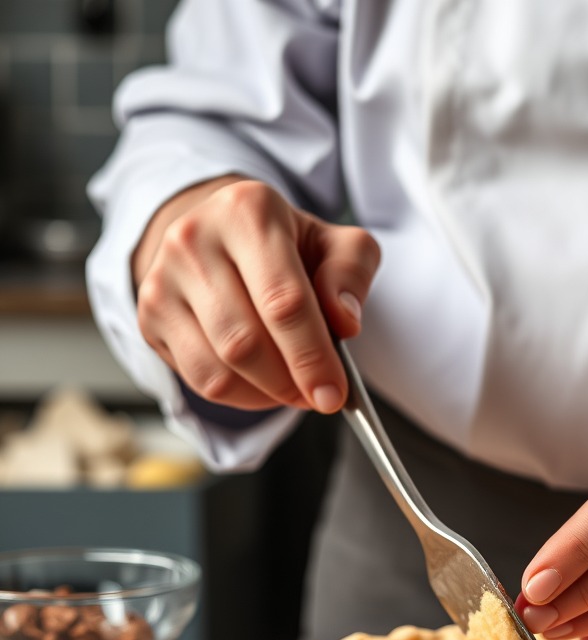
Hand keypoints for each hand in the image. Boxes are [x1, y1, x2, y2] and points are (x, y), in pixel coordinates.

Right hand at [133, 177, 380, 412]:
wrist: (223, 236)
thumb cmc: (288, 246)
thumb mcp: (336, 245)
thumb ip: (352, 274)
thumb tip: (345, 321)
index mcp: (247, 211)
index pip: (283, 301)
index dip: (312, 356)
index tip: (334, 393)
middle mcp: (193, 239)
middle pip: (245, 341)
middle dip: (290, 382)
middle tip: (320, 396)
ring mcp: (162, 279)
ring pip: (219, 368)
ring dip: (267, 393)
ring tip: (296, 388)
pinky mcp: (150, 317)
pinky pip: (201, 380)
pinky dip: (242, 396)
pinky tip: (265, 386)